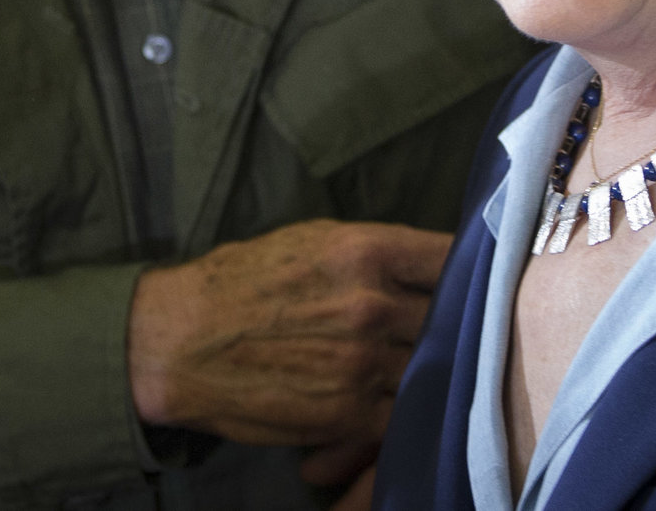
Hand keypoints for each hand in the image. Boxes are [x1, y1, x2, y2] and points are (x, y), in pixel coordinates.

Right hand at [127, 219, 450, 446]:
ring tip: (425, 374)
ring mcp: (363, 361)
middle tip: (457, 334)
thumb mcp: (307, 241)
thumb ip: (369, 254)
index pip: (451, 256)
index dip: (472, 271)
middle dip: (455, 327)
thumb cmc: (237, 284)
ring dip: (432, 374)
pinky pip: (404, 415)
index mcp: (363, 250)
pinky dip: (405, 415)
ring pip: (433, 369)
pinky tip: (395, 408)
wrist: (179, 341)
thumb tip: (421, 266)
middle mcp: (370, 302)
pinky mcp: (349, 411)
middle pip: (450, 317)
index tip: (477, 281)